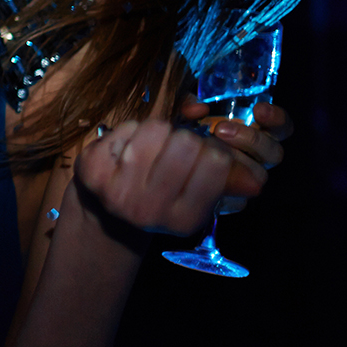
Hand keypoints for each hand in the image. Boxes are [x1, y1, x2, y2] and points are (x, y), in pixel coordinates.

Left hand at [74, 119, 230, 236]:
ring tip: (151, 149)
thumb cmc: (160, 193)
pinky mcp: (92, 171)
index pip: (215, 161)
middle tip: (174, 149)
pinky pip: (127, 127)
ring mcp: (117, 192)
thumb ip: (225, 182)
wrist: (106, 210)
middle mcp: (150, 211)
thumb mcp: (195, 193)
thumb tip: (253, 182)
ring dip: (158, 131)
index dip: (212, 148)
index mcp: (185, 219)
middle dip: (184, 138)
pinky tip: (125, 149)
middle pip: (186, 142)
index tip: (204, 153)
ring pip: (156, 129)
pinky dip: (131, 130)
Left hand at [178, 95, 292, 211]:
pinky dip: (223, 187)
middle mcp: (255, 155)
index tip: (259, 109)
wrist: (164, 168)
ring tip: (209, 150)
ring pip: (259, 174)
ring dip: (238, 163)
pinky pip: (239, 199)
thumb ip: (186, 105)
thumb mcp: (179, 114)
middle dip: (252, 139)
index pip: (280, 126)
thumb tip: (197, 108)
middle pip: (274, 152)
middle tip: (221, 129)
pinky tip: (205, 178)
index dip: (276, 118)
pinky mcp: (233, 199)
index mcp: (252, 131)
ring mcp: (246, 178)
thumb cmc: (178, 134)